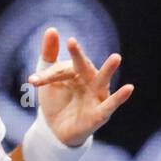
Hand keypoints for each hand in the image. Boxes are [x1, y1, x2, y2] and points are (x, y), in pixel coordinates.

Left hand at [27, 28, 134, 146]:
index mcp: (77, 71)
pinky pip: (110, 105)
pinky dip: (119, 98)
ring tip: (116, 58)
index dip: (47, 76)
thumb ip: (50, 55)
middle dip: (78, 57)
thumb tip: (51, 29)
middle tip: (71, 42)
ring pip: (101, 82)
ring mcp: (96, 97)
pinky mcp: (100, 114)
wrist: (55, 131)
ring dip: (108, 71)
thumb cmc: (55, 101)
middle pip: (83, 67)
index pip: (62, 69)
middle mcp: (90, 81)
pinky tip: (129, 88)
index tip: (32, 81)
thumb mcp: (49, 78)